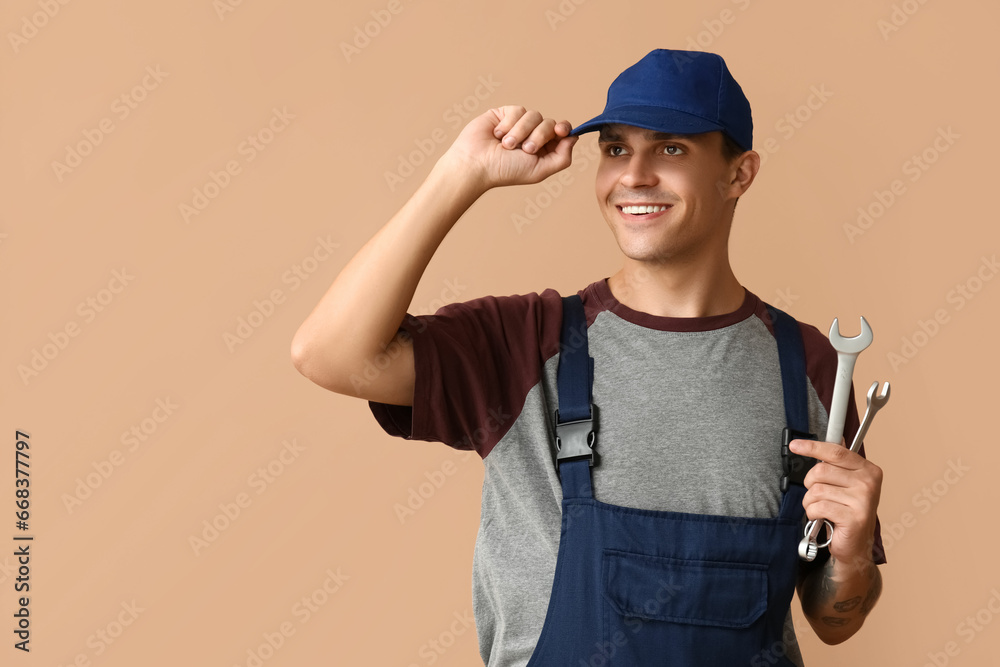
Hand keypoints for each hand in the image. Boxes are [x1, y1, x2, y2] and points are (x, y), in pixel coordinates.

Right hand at [443, 105, 577, 189]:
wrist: (477, 163)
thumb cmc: (506, 171)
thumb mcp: (539, 170)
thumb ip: (561, 157)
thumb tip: (573, 138)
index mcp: (543, 149)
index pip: (561, 133)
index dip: (563, 129)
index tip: (560, 130)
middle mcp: (532, 135)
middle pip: (549, 123)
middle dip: (539, 136)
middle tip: (525, 149)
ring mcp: (518, 124)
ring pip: (534, 115)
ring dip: (521, 132)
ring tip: (506, 145)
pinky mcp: (504, 114)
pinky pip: (518, 110)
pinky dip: (509, 124)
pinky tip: (498, 134)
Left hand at [789, 438, 882, 564]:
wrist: (856, 545)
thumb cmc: (847, 512)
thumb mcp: (847, 484)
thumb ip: (839, 464)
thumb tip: (836, 437)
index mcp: (868, 470)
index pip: (835, 452)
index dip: (812, 447)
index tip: (794, 445)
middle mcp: (868, 483)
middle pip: (821, 471)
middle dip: (810, 484)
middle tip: (818, 495)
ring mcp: (863, 500)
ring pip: (816, 490)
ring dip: (811, 501)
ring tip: (822, 509)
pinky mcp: (854, 518)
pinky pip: (818, 507)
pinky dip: (813, 513)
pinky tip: (823, 518)